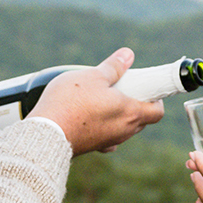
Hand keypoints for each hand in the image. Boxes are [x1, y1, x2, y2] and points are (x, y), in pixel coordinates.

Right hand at [28, 48, 163, 155]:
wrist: (46, 133)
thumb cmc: (71, 103)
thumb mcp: (93, 76)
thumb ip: (113, 67)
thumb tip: (128, 55)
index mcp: (130, 113)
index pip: (157, 112)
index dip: (156, 99)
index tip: (147, 89)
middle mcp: (123, 131)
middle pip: (141, 120)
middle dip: (136, 104)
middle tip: (122, 88)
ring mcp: (108, 141)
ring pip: (123, 129)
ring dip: (119, 116)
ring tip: (102, 100)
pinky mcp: (92, 147)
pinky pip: (105, 137)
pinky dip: (103, 127)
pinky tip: (91, 118)